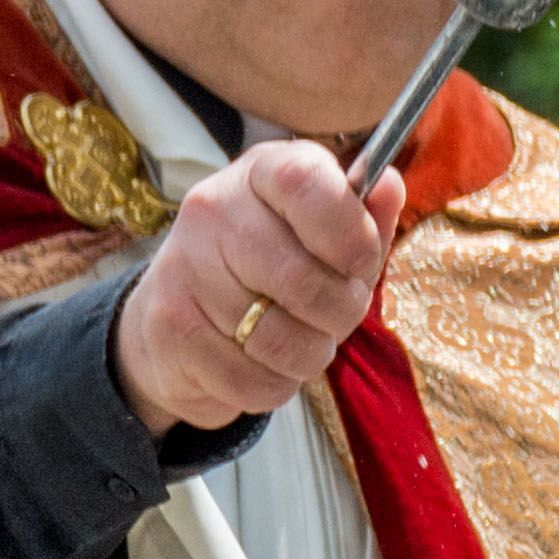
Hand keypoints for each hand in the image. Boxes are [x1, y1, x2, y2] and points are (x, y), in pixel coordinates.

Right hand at [115, 141, 405, 433]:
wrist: (170, 323)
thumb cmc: (267, 271)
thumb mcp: (320, 235)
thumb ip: (362, 217)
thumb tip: (390, 186)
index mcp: (261, 173)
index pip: (306, 181)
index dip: (351, 232)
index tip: (361, 265)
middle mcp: (215, 209)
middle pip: (302, 279)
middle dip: (340, 315)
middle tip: (336, 318)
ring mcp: (185, 266)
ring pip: (279, 339)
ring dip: (308, 357)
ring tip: (301, 345)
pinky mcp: (169, 326)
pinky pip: (250, 379)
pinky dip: (272, 386)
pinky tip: (263, 366)